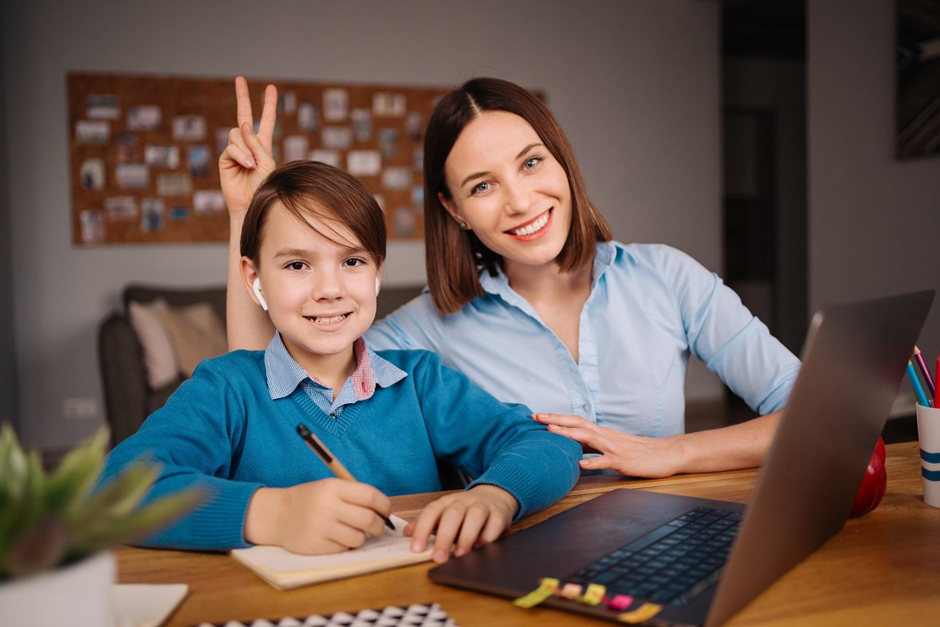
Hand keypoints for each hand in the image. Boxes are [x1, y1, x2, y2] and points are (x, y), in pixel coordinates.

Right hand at [219, 76, 277, 218]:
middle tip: (240, 79)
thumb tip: (242, 125)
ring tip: (252, 165)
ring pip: (237, 134)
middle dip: (243, 97)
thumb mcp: (267, 162)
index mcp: (263, 145)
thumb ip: (257, 143)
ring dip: (246, 149)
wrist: (252, 203)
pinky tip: (246, 165)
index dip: (268, 105)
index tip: (271, 88)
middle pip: (244, 115)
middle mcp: (248, 145)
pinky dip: (240, 154)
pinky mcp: (225, 158)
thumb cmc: (264, 186)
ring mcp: (235, 150)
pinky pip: (231, 147)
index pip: (265, 120)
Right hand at [244, 478, 391, 554]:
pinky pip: (344, 548)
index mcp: (333, 488)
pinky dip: (346, 545)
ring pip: (359, 538)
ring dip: (361, 537)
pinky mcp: (316, 545)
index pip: (370, 496)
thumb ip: (354, 495)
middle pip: (369, 519)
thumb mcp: (329, 488)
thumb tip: (384, 511)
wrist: (278, 515)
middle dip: (379, 525)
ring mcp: (321, 527)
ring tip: (354, 532)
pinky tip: (338, 538)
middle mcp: (328, 506)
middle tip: (377, 527)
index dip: (384, 505)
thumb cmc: (311, 500)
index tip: (386, 511)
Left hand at [404, 484, 517, 563]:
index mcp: (446, 502)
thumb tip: (406, 533)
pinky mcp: (499, 514)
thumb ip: (426, 523)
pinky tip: (481, 547)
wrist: (494, 495)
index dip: (422, 530)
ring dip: (467, 536)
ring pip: (475, 516)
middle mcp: (463, 502)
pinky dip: (488, 536)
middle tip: (438, 558)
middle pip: (452, 514)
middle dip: (444, 537)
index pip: (431, 512)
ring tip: (459, 554)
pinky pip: (494, 522)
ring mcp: (482, 506)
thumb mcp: (444, 512)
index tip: (416, 549)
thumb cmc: (465, 509)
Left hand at [532, 413, 683, 477]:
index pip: (575, 421)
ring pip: (589, 438)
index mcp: (601, 433)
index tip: (536, 416)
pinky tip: (580, 465)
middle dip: (555, 420)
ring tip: (551, 432)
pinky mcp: (624, 462)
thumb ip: (592, 445)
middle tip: (535, 417)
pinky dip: (593, 462)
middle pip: (578, 424)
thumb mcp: (611, 446)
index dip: (556, 418)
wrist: (665, 454)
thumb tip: (571, 446)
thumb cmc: (637, 451)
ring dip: (569, 435)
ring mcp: (614, 448)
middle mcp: (605, 437)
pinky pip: (607, 461)